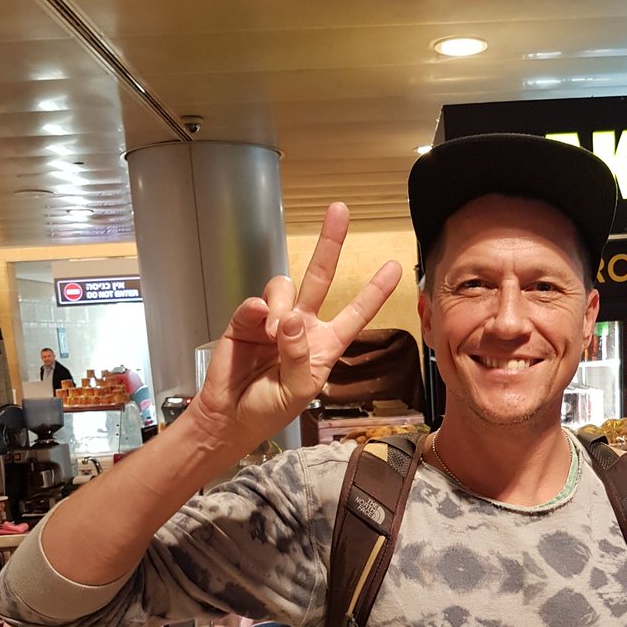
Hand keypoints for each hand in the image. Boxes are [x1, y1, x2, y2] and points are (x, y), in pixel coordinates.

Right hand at [189, 202, 400, 452]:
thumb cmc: (270, 408)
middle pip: (320, 277)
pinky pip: (256, 302)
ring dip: (282, 305)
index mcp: (325, 344)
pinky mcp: (246, 320)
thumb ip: (299, 355)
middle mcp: (302, 325)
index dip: (374, 292)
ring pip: (285, 288)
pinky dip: (258, 311)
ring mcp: (273, 319)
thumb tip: (290, 318)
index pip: (356, 314)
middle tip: (340, 210)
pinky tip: (258, 328)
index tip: (396, 267)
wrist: (230, 417)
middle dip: (330, 243)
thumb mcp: (297, 390)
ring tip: (272, 334)